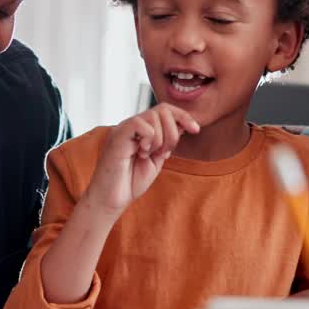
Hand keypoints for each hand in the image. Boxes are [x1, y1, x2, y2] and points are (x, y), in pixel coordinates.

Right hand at [82, 104, 198, 219]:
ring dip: (160, 139)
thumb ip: (167, 142)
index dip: (183, 116)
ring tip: (149, 155)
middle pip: (162, 109)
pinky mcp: (117, 136)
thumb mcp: (157, 159)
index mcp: (142, 130)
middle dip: (172, 132)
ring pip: (153, 116)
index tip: (196, 130)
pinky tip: (140, 153)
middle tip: (164, 153)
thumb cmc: (130, 182)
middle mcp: (132, 126)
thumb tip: (183, 124)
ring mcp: (124, 129)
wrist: (111, 199)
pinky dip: (148, 138)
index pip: (165, 110)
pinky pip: (140, 123)